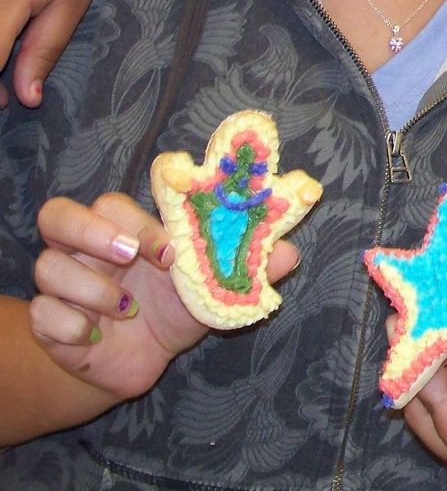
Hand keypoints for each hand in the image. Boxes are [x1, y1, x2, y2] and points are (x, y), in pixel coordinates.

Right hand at [30, 192, 298, 401]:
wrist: (139, 360)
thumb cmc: (177, 305)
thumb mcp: (213, 287)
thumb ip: (247, 264)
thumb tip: (291, 251)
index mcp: (126, 227)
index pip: (113, 201)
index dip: (138, 218)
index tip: (172, 250)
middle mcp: (87, 247)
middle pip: (58, 214)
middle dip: (92, 232)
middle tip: (129, 258)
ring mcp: (63, 282)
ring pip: (48, 265)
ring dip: (88, 286)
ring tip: (125, 308)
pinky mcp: (49, 323)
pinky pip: (41, 314)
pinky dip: (68, 325)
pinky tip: (94, 336)